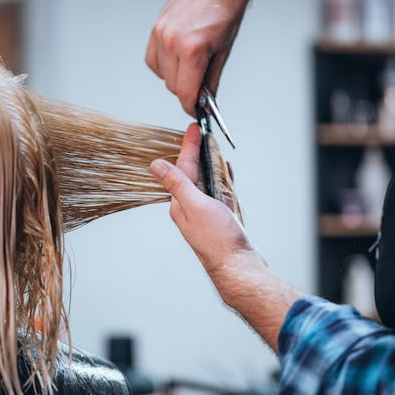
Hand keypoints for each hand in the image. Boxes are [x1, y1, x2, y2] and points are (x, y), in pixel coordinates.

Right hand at [145, 0, 303, 115]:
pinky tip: (178, 57)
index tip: (195, 111)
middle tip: (201, 88)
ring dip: (175, 77)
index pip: (184, 92)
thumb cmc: (226, 12)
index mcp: (192, 49)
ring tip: (192, 65)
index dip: (190, 107)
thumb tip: (204, 102)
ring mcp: (161, 33)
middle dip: (186, 91)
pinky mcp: (156, 28)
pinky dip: (164, 65)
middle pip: (172, 86)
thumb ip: (211, 81)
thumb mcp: (224, 52)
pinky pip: (153, 60)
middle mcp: (172, 41)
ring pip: (162, 75)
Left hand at [150, 125, 264, 291]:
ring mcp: (206, 213)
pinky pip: (220, 193)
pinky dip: (223, 180)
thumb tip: (156, 165)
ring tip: (213, 148)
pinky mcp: (221, 218)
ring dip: (210, 164)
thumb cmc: (217, 239)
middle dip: (197, 152)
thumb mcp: (195, 205)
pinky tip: (226, 174)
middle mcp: (191, 207)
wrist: (238, 266)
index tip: (193, 128)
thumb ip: (178, 183)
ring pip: (207, 182)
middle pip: (193, 172)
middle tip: (201, 133)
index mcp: (180, 203)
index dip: (188, 146)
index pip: (183, 167)